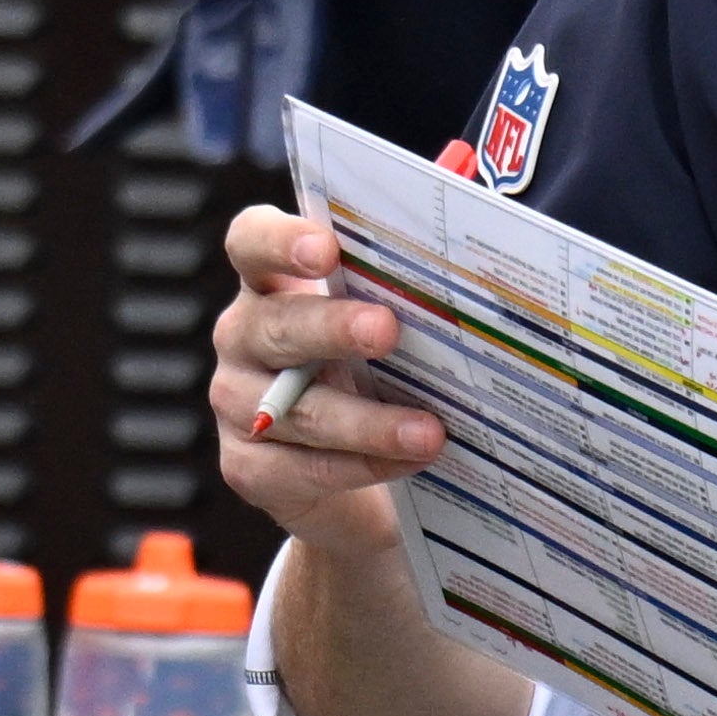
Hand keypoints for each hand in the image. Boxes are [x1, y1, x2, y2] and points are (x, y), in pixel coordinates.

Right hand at [206, 202, 446, 553]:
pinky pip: (306, 468)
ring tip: (429, 431)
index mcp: (268, 283)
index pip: (251, 243)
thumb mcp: (383, 326)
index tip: (326, 250)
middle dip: (334, 329)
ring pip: (299, 410)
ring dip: (368, 420)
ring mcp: (237, 402)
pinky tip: (411, 460)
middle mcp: (242, 336)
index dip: (280, 242)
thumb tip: (479, 286)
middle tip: (387, 330)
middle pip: (277, 326)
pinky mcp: (248, 467)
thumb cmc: (370, 372)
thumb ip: (403, 299)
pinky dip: (365, 465)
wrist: (346, 472)